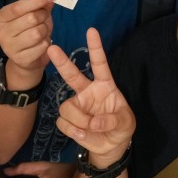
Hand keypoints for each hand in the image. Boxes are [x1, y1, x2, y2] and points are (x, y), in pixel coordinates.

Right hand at [0, 0, 54, 80]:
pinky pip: (41, 46)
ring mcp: (9, 47)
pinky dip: (46, 43)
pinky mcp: (20, 59)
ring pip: (37, 33)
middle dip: (43, 16)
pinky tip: (41, 44)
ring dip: (45, 31)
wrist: (27, 58)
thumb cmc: (29, 31)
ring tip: (42, 32)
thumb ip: (40, 6)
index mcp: (1, 18)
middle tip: (44, 18)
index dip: (36, 0)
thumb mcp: (35, 15)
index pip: (18, 7)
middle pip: (31, 19)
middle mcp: (1, 32)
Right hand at [48, 27, 134, 163]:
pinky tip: (82, 134)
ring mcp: (76, 105)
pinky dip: (73, 131)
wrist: (111, 146)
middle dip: (62, 62)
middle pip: (72, 74)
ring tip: (90, 128)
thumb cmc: (120, 127)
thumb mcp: (126, 123)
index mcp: (105, 85)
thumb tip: (95, 122)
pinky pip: (63, 122)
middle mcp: (87, 91)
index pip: (100, 63)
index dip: (96, 48)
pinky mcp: (68, 120)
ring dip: (79, 121)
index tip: (91, 31)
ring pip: (67, 107)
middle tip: (52, 48)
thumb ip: (113, 120)